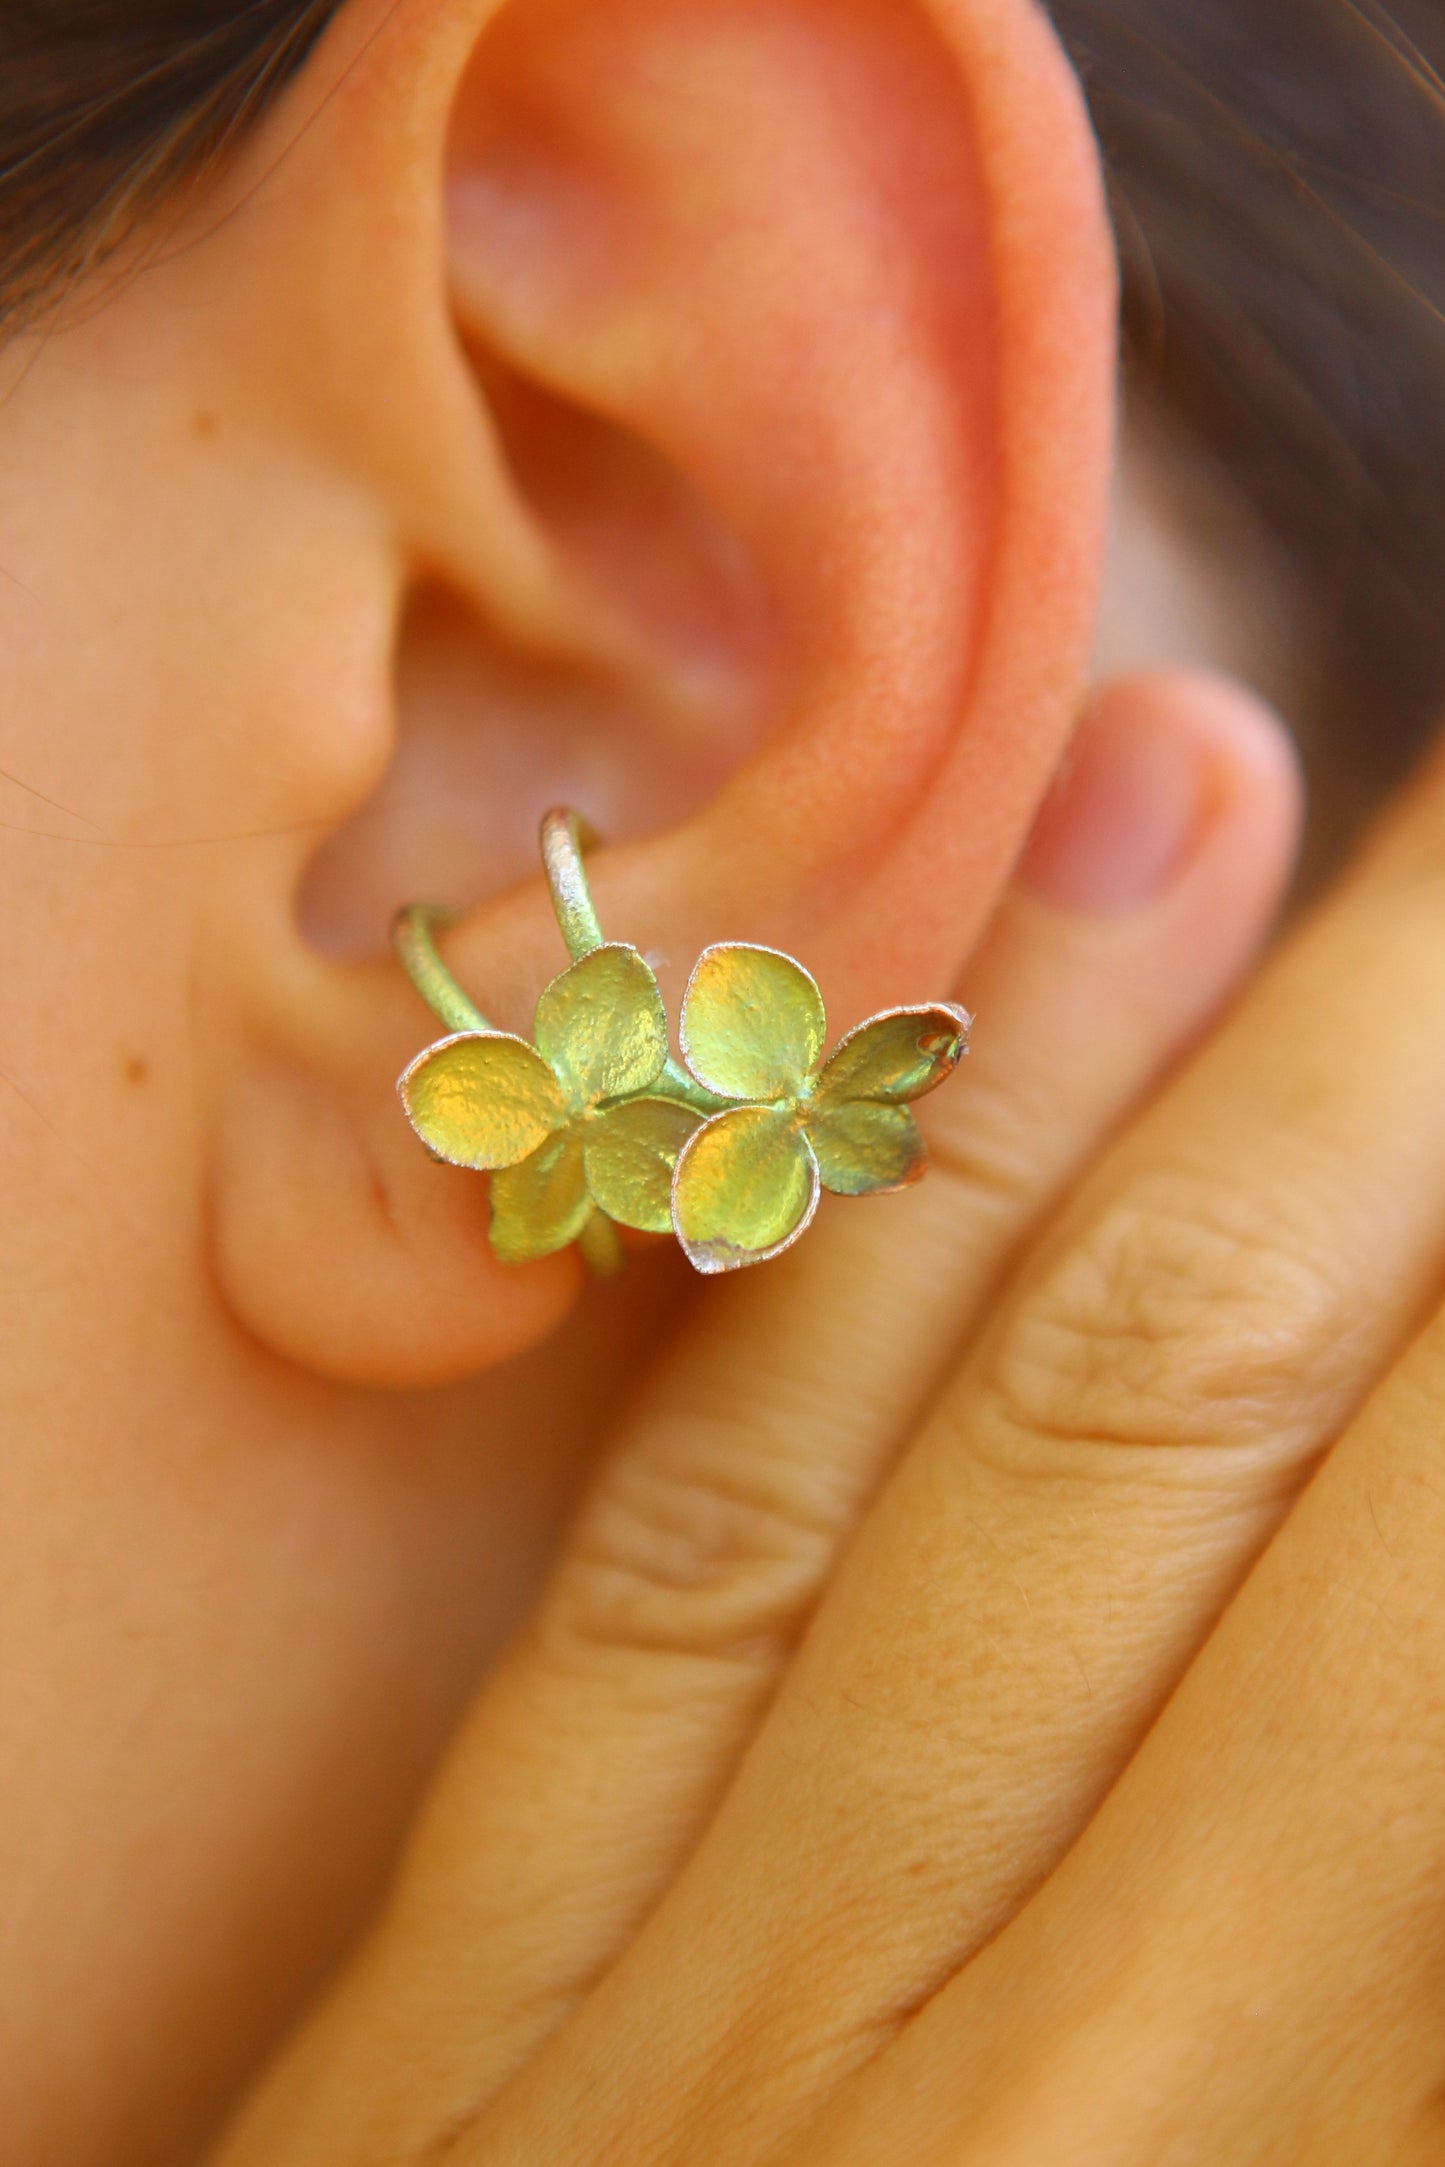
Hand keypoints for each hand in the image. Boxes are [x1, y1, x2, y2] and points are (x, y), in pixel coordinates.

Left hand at [207, 668, 1378, 2165]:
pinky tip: (833, 1063)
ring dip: (1063, 1056)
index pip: (1424, 1595)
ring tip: (1190, 767)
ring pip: (893, 1417)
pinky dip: (770, 1294)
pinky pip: (633, 1583)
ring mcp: (638, 2051)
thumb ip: (1378, 1999)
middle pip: (1171, 1392)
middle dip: (1360, 1067)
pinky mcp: (422, 2059)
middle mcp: (952, 2081)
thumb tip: (1387, 1677)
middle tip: (1440, 840)